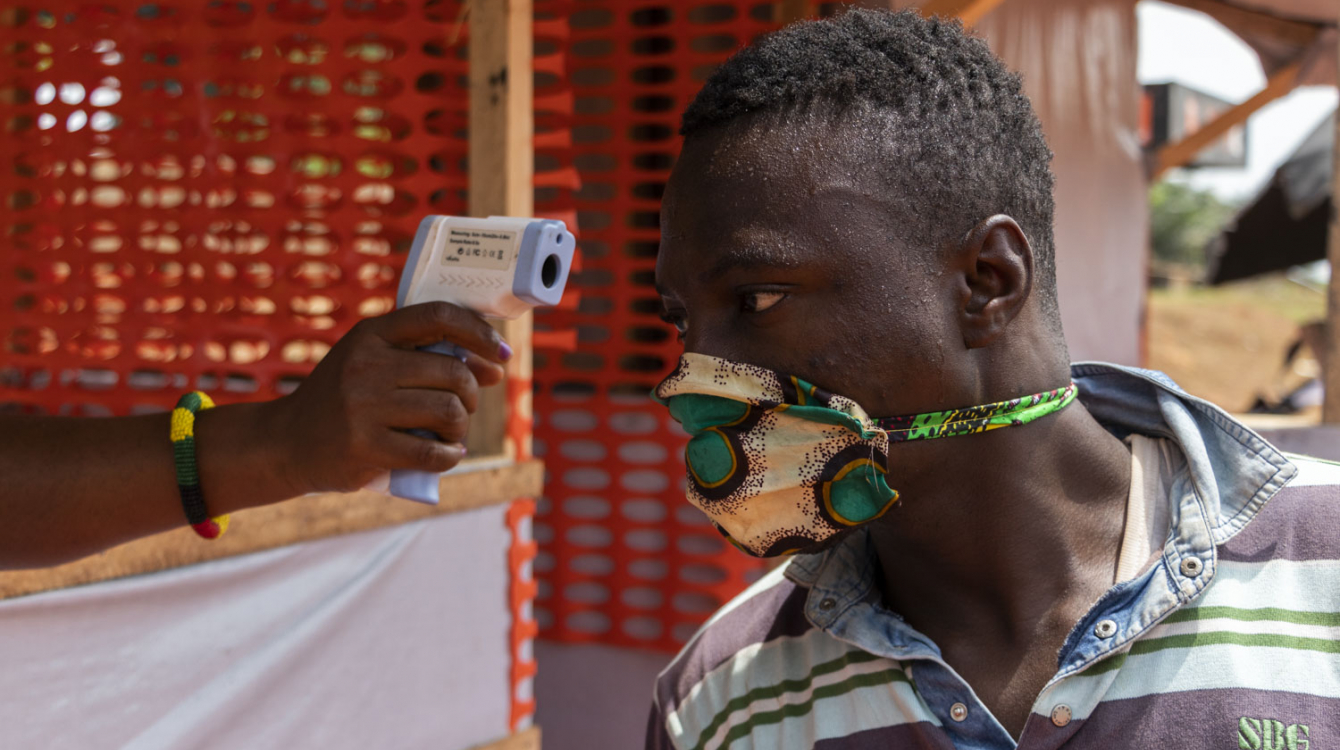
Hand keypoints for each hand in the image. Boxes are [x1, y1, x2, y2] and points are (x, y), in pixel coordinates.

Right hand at [267, 302, 508, 494]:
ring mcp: (364, 407)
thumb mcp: (371, 361)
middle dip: (471, 393)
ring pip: (449, 411)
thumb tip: (493, 366)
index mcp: (371, 334)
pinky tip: (447, 453)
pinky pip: (432, 453)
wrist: (286, 442)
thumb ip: (424, 357)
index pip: (438, 316)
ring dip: (460, 427)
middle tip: (462, 406)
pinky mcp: (365, 447)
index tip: (500, 352)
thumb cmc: (343, 399)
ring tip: (450, 433)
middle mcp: (367, 365)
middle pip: (454, 372)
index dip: (478, 332)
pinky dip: (450, 456)